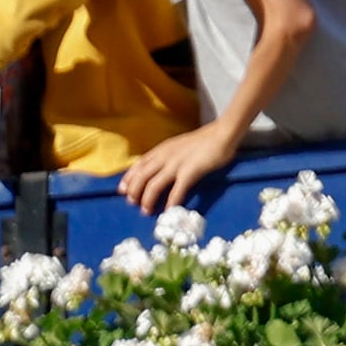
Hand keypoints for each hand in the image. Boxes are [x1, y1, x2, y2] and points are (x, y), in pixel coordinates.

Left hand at [115, 117, 234, 210]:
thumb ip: (167, 155)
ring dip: (147, 200)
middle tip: (132, 204)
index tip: (122, 190)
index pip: (138, 165)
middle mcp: (165, 156)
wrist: (223, 133)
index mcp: (162, 150)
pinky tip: (168, 212)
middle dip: (134, 192)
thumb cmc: (203, 140)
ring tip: (146, 211)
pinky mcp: (190, 171)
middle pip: (141, 177)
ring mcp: (176, 164)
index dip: (128, 178)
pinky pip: (176, 191)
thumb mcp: (178, 145)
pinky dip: (170, 203)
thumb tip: (158, 170)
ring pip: (153, 185)